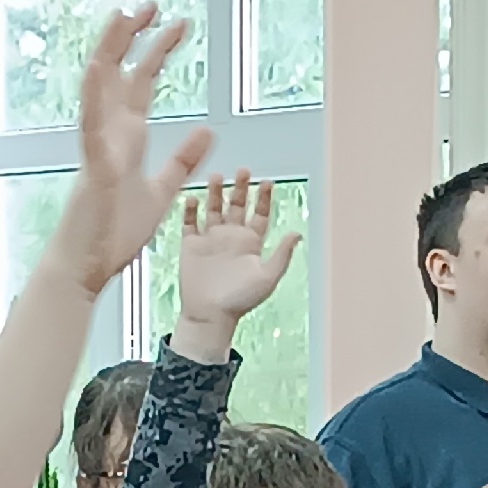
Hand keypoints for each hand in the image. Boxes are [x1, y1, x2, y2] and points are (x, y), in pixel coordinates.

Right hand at [42, 6, 214, 299]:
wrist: (88, 267)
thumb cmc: (115, 233)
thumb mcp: (161, 192)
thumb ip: (182, 162)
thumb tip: (208, 132)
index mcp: (128, 139)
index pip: (142, 84)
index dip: (158, 52)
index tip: (177, 24)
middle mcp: (110, 135)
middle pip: (120, 74)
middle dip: (134, 38)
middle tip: (152, 3)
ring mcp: (99, 148)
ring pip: (100, 88)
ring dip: (111, 51)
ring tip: (123, 15)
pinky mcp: (95, 168)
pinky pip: (92, 126)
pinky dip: (95, 95)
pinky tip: (101, 66)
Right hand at [173, 173, 301, 362]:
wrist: (209, 315)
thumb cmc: (239, 301)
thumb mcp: (267, 277)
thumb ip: (281, 255)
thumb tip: (297, 233)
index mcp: (251, 243)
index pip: (260, 214)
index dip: (264, 198)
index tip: (267, 182)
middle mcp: (231, 237)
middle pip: (237, 205)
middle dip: (240, 188)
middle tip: (243, 172)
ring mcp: (211, 239)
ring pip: (214, 208)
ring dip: (215, 192)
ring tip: (217, 177)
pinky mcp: (191, 245)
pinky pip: (190, 222)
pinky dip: (190, 208)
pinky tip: (193, 197)